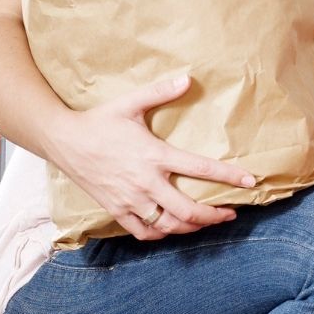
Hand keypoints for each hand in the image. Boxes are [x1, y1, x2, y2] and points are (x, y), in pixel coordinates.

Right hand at [45, 74, 255, 241]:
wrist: (64, 141)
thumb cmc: (100, 120)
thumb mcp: (131, 102)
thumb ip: (162, 92)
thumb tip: (189, 78)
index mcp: (155, 155)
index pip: (200, 168)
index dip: (228, 176)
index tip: (250, 181)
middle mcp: (145, 183)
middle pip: (187, 210)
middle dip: (213, 216)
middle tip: (231, 214)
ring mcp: (130, 201)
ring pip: (167, 226)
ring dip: (191, 228)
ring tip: (207, 222)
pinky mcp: (115, 210)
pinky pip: (143, 232)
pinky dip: (161, 235)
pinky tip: (172, 229)